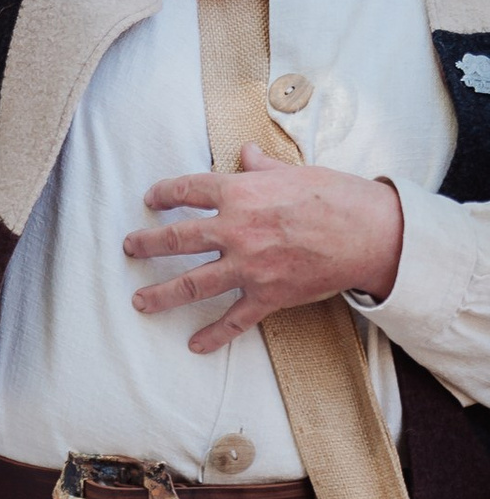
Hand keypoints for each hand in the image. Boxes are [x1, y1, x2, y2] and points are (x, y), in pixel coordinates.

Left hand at [124, 150, 403, 351]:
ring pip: (193, 283)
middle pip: (177, 240)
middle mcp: (236, 231)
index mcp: (239, 194)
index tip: (150, 199)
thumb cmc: (335, 195)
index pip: (188, 191)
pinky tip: (195, 345)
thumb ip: (262, 167)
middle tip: (130, 249)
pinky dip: (214, 336)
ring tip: (140, 301)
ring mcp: (249, 266)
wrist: (369, 232)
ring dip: (161, 295)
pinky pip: (234, 321)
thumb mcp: (294, 171)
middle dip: (147, 245)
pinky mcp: (268, 295)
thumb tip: (245, 153)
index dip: (164, 194)